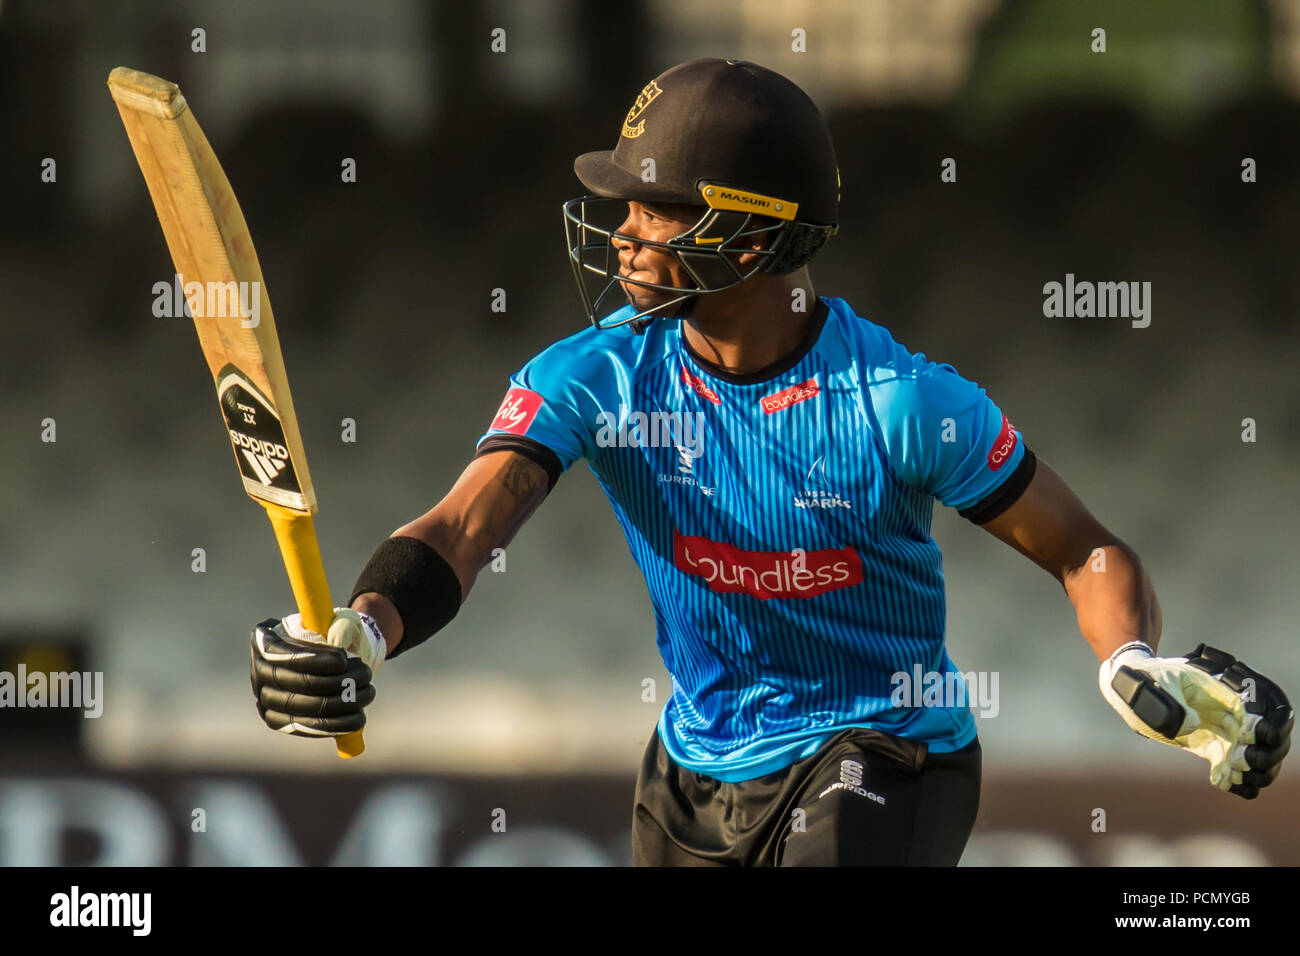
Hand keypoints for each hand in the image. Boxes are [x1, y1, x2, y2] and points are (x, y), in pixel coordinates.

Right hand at [249, 608, 384, 738]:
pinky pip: (305, 728)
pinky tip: (358, 718)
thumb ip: (342, 625)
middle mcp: (259, 670)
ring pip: (302, 708)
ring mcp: (265, 698)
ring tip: (368, 692)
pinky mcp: (279, 720)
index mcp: (264, 639)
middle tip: (365, 675)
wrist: (332, 659)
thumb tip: (339, 640)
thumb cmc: (334, 635)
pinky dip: (335, 724)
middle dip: (336, 682)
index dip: (312, 659)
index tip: (343, 660)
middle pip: (295, 683)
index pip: (282, 653)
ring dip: (341, 703)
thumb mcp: (340, 620)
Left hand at [1100, 642, 1292, 797]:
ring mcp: (1215, 729)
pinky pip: (1224, 763)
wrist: (1130, 687)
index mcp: (1216, 693)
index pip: (1248, 711)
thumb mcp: (1159, 685)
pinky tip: (1224, 784)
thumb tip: (1194, 724)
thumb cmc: (1147, 679)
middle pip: (1255, 735)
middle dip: (1257, 752)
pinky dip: (1229, 776)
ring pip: (1244, 752)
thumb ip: (1176, 704)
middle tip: (1241, 762)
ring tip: (1236, 779)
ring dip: (1247, 769)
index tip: (1254, 738)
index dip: (1258, 725)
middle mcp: (1222, 712)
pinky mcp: (1205, 744)